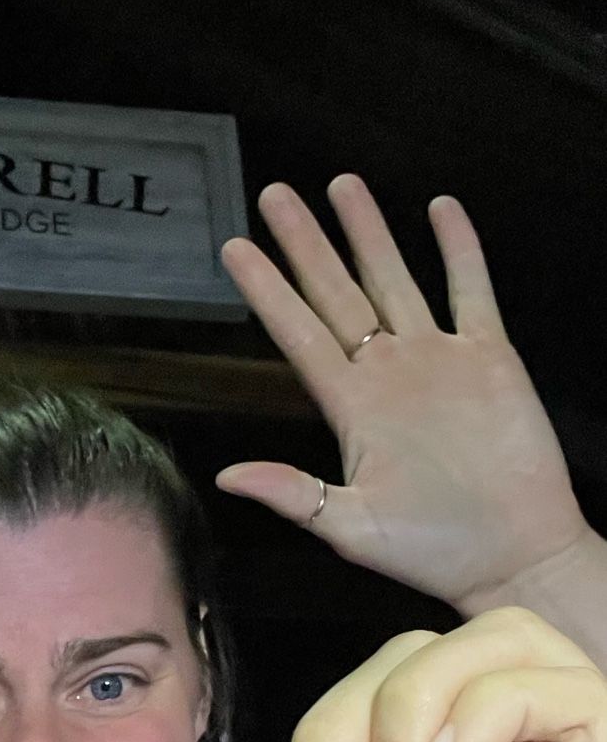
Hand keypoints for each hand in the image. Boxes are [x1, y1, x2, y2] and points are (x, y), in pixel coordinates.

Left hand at [217, 177, 587, 610]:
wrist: (515, 557)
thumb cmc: (433, 551)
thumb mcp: (350, 529)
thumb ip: (292, 495)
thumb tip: (226, 475)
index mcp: (351, 408)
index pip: (298, 333)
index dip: (267, 290)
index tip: (235, 249)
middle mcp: (388, 373)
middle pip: (337, 292)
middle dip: (306, 243)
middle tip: (274, 194)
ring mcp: (438, 361)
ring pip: (395, 279)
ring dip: (369, 233)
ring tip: (342, 184)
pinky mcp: (490, 359)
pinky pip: (471, 292)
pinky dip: (458, 250)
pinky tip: (439, 209)